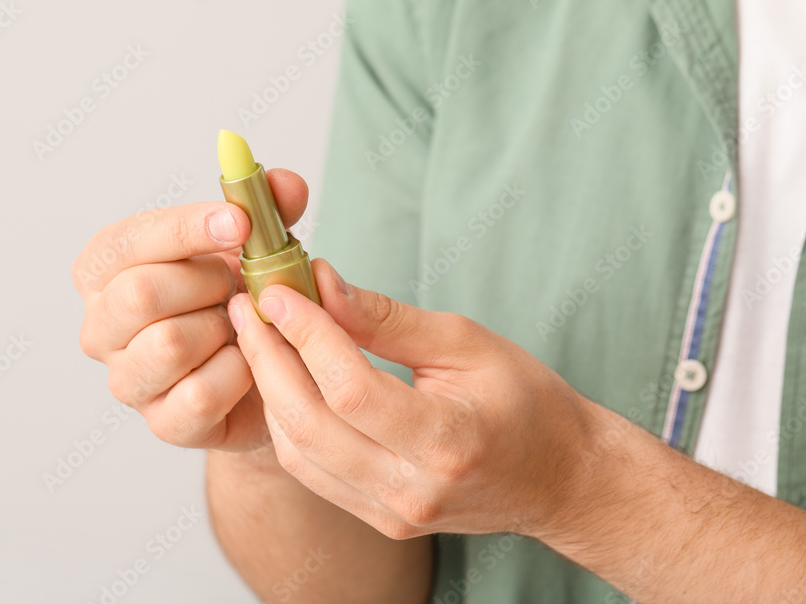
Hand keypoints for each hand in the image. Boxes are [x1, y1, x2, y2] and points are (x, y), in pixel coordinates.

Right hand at [72, 169, 308, 451]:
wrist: (267, 373)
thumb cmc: (240, 298)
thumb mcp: (255, 244)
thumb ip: (269, 210)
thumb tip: (284, 184)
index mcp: (106, 269)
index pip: (129, 241)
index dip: (187, 228)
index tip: (239, 223)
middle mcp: (102, 325)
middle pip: (140, 293)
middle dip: (208, 283)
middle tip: (239, 284)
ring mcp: (127, 379)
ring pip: (168, 345)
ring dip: (224, 329)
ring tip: (242, 324)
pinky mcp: (163, 423)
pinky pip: (200, 393)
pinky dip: (239, 373)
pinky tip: (248, 362)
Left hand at [228, 260, 596, 538]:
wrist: (558, 478)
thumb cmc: (528, 404)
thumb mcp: (467, 344)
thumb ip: (389, 320)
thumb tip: (323, 287)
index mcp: (446, 442)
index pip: (350, 388)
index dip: (306, 334)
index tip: (276, 292)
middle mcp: (412, 489)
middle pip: (309, 423)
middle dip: (268, 357)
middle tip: (247, 308)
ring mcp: (391, 513)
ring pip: (299, 451)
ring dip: (270, 389)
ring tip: (259, 337)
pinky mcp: (378, 518)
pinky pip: (311, 471)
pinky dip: (288, 422)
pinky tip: (283, 380)